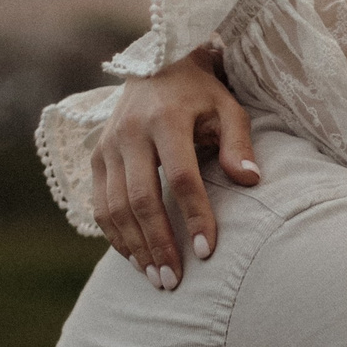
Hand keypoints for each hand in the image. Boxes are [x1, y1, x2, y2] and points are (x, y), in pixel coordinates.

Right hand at [93, 49, 259, 288]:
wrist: (155, 66)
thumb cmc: (200, 94)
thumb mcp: (228, 108)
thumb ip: (239, 144)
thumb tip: (250, 181)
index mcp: (166, 118)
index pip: (181, 176)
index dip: (194, 215)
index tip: (207, 251)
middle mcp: (130, 132)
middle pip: (141, 198)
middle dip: (158, 243)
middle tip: (173, 280)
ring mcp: (108, 145)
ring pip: (114, 207)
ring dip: (134, 247)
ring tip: (156, 278)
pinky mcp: (96, 157)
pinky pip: (99, 205)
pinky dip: (115, 236)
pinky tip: (135, 258)